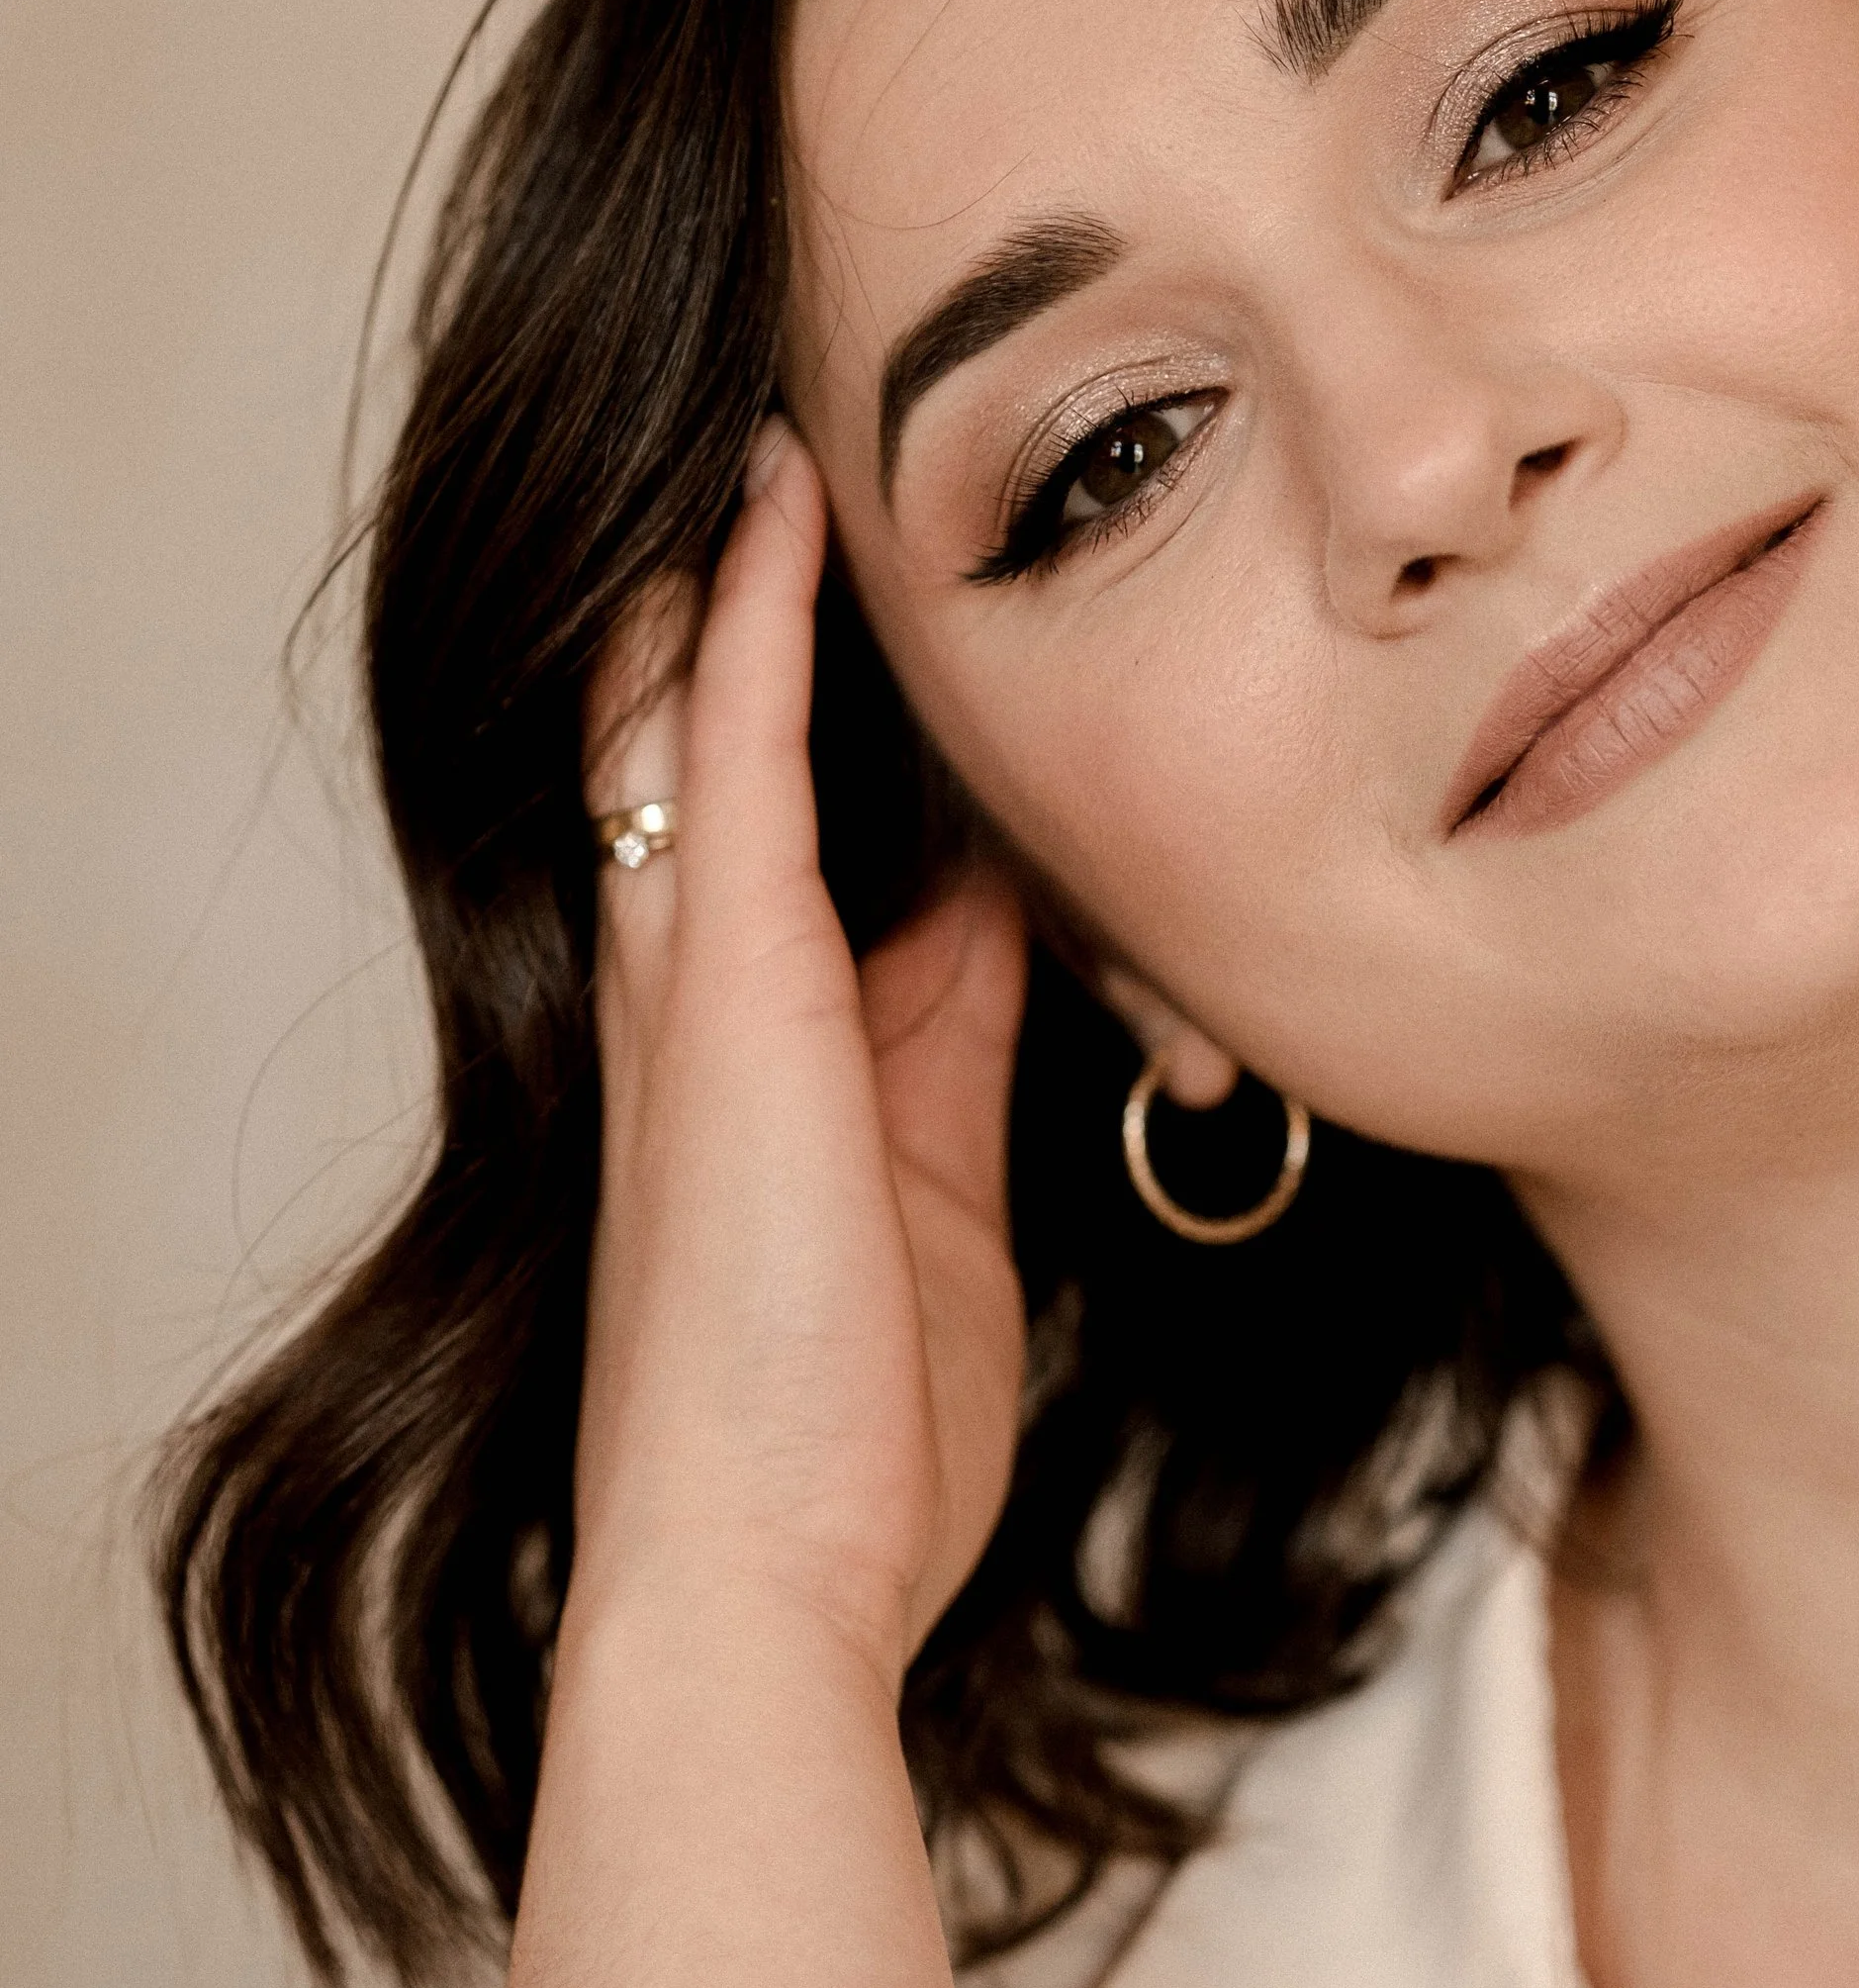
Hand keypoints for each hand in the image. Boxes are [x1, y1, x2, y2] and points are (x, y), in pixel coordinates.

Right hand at [580, 417, 1025, 1683]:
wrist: (772, 1571)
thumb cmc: (862, 1441)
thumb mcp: (945, 1211)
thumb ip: (963, 1068)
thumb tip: (1030, 946)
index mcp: (772, 1060)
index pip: (823, 836)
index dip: (872, 718)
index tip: (943, 614)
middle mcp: (706, 999)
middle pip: (725, 746)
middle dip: (772, 611)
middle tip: (820, 452)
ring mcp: (701, 985)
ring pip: (700, 715)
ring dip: (746, 572)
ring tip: (790, 415)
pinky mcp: (727, 989)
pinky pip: (736, 753)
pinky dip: (762, 618)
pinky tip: (783, 494)